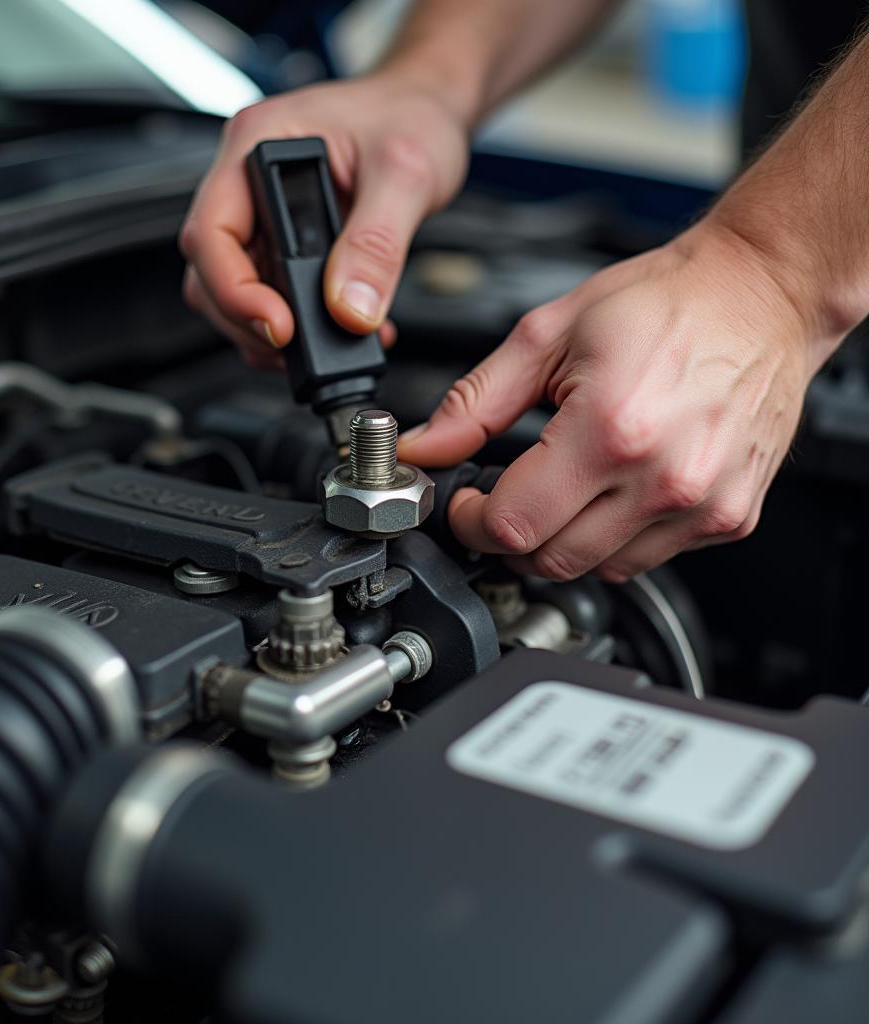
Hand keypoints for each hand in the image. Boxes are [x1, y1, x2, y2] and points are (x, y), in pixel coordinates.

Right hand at [180, 73, 469, 368]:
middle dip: (248, 322)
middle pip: (211, 274)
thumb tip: (350, 309)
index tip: (279, 326)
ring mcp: (263, 217)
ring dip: (270, 333)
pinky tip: (339, 332)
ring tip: (324, 345)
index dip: (234, 291)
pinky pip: (272, 298)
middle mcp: (248, 182)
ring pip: (235, 294)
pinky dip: (299, 328)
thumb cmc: (411, 115)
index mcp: (257, 144)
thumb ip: (377, 244)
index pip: (210, 233)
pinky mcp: (285, 246)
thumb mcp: (406, 174)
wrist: (428, 112)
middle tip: (300, 348)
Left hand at [398, 220, 830, 580]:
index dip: (470, 522)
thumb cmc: (666, 303)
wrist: (761, 295)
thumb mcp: (548, 334)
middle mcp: (664, 478)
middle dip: (507, 537)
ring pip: (596, 570)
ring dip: (559, 542)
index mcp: (610, 428)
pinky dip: (612, 540)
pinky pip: (645, 560)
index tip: (465, 503)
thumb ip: (475, 402)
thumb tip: (425, 447)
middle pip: (549, 560)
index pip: (511, 525)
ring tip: (560, 488)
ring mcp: (702, 506)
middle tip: (502, 498)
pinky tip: (611, 493)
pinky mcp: (730, 519)